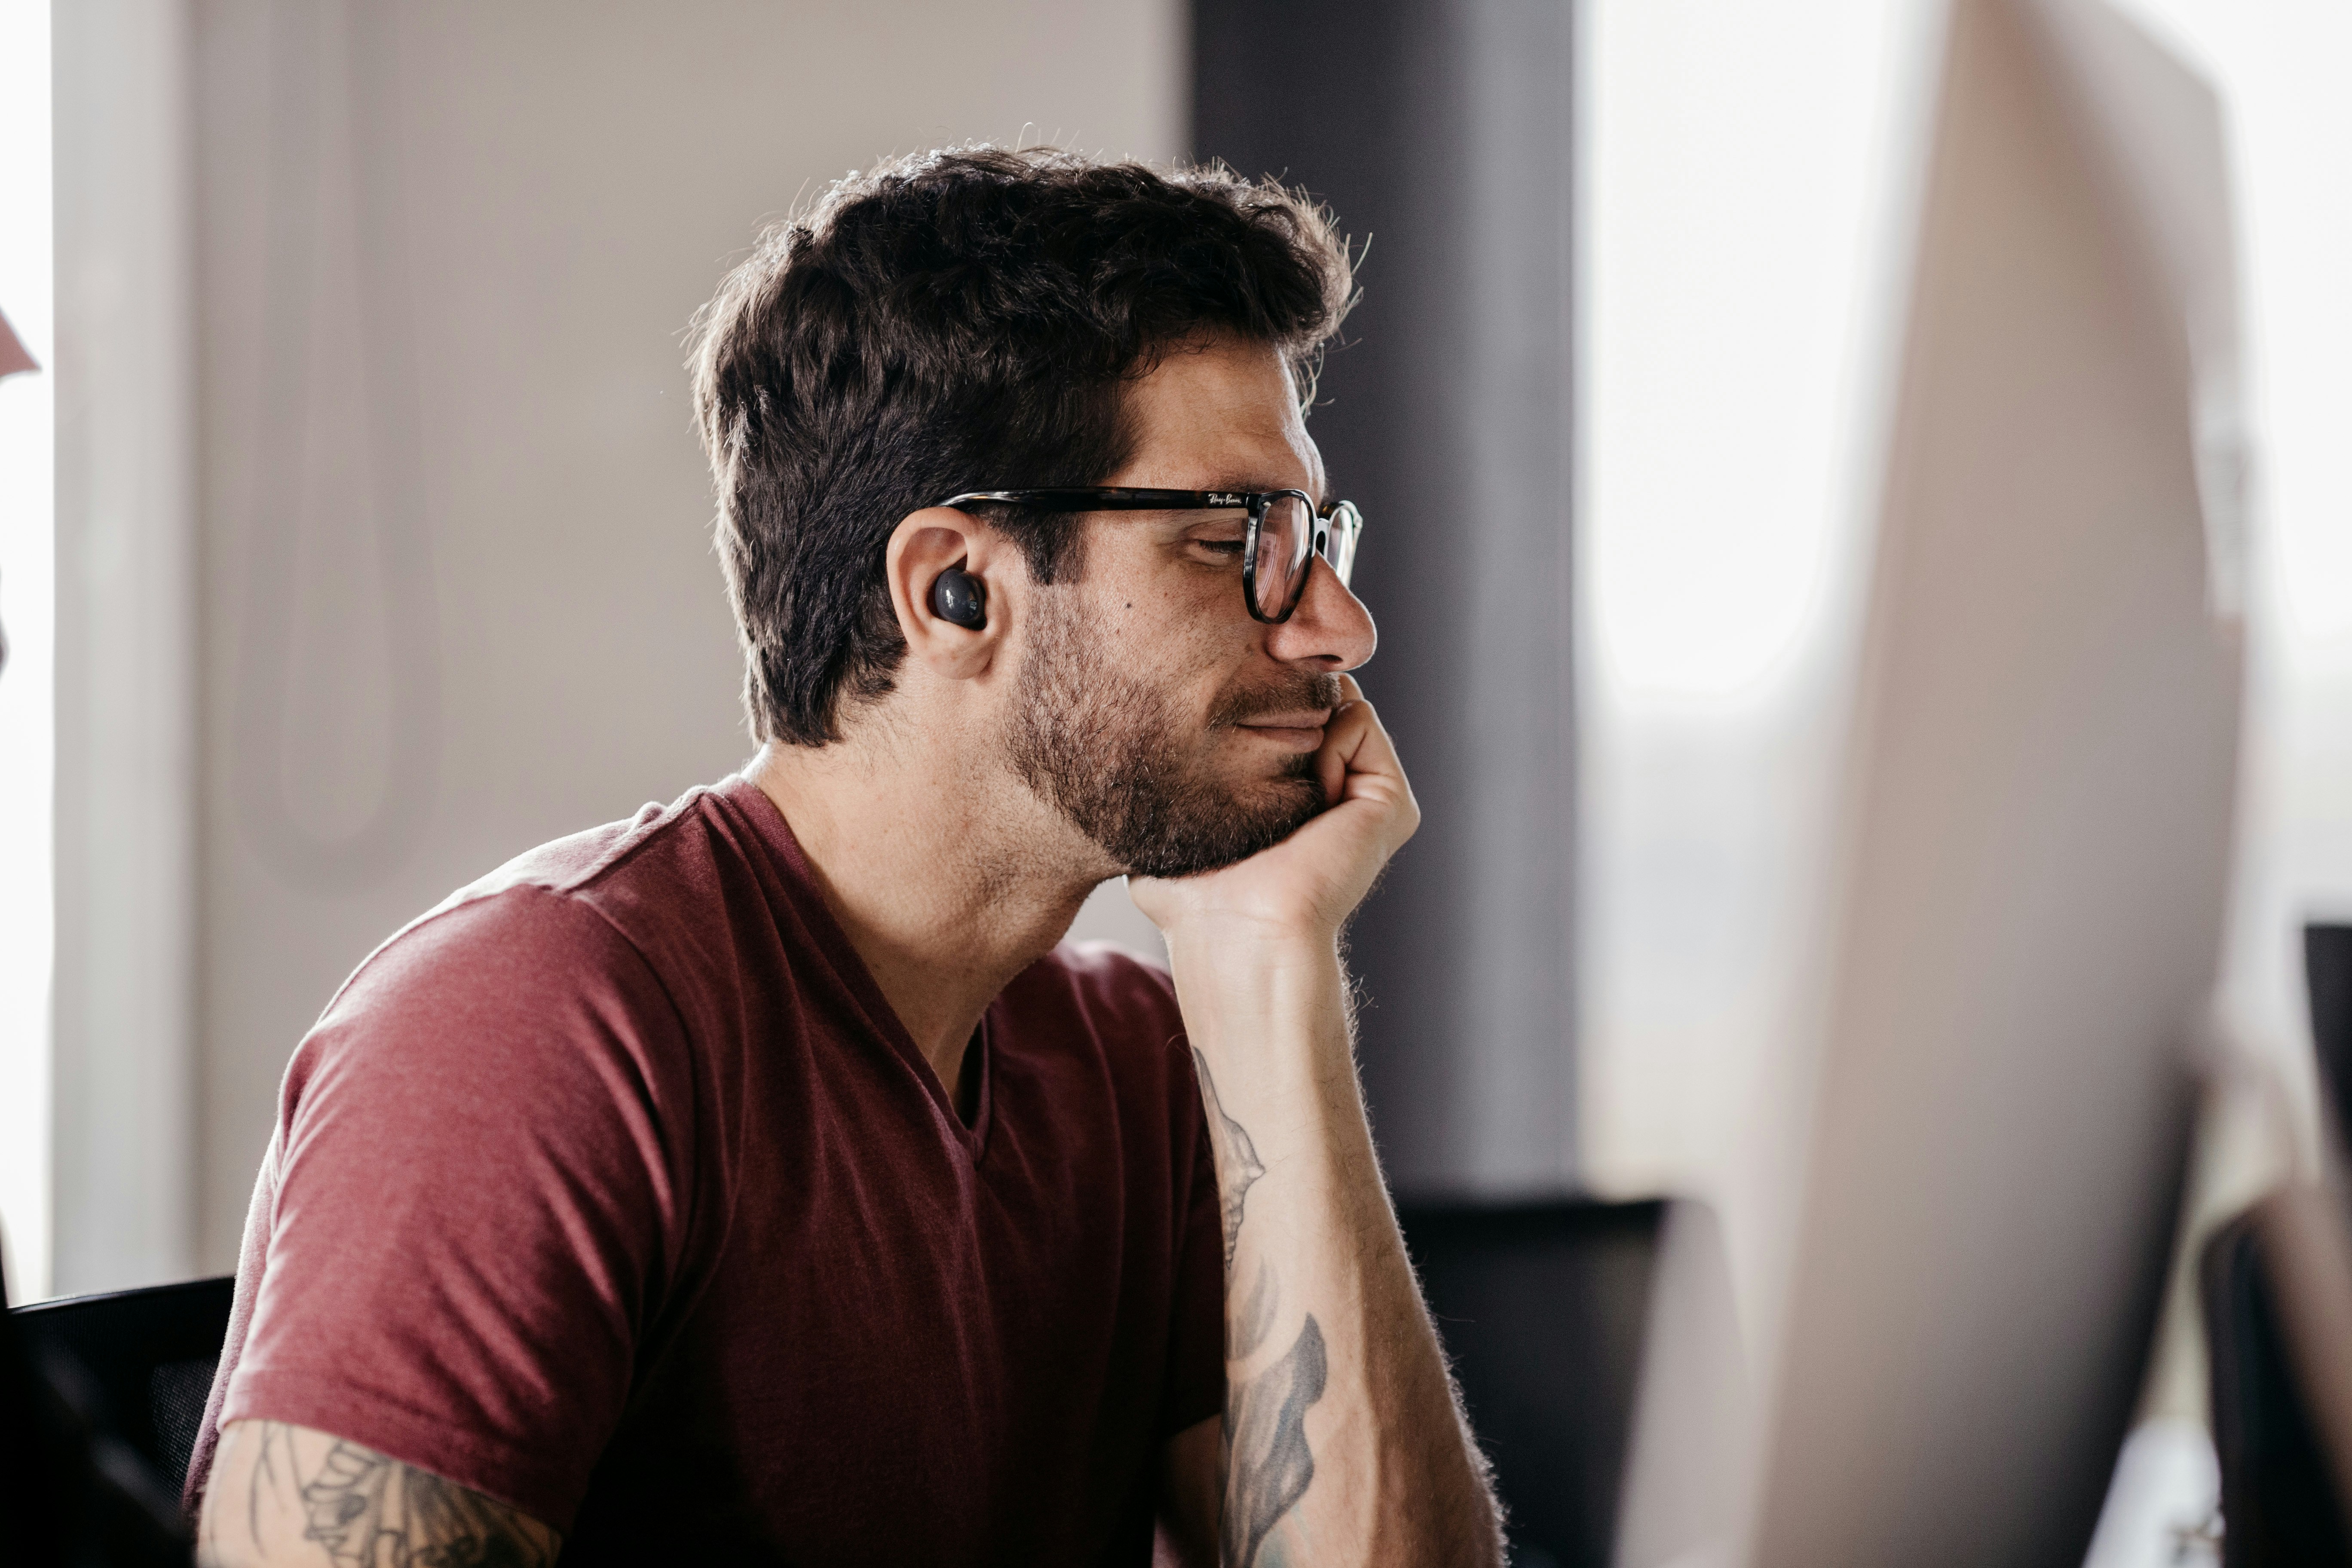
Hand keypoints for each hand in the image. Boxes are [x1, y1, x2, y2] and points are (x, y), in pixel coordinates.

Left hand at [1130, 676, 1418, 949]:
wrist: (1242, 930)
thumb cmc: (1193, 897)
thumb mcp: (1171, 825)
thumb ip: (1175, 778)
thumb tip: (1160, 737)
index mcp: (1286, 800)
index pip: (1277, 714)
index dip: (1253, 704)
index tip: (1226, 728)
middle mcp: (1329, 792)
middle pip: (1309, 700)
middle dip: (1279, 704)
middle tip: (1253, 760)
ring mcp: (1363, 793)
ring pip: (1338, 702)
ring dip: (1300, 730)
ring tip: (1281, 790)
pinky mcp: (1389, 796)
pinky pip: (1362, 719)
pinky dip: (1330, 743)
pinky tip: (1312, 795)